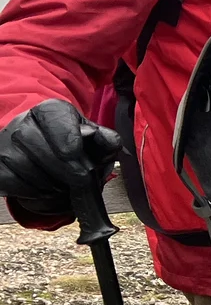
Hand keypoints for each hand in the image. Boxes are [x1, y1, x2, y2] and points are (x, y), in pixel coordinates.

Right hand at [0, 99, 121, 200]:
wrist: (42, 156)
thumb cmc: (71, 147)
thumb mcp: (94, 140)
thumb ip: (106, 139)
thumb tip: (107, 141)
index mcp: (49, 111)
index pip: (57, 119)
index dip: (70, 141)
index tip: (77, 155)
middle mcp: (22, 123)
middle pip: (46, 152)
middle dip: (68, 172)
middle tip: (79, 181)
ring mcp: (5, 145)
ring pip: (31, 171)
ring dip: (53, 185)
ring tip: (63, 184)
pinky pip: (16, 185)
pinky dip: (35, 193)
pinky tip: (45, 188)